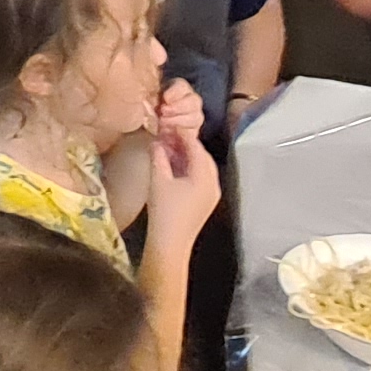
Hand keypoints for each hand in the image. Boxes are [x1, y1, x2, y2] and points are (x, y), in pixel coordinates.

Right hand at [139, 83, 217, 263]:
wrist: (170, 244)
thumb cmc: (164, 211)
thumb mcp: (158, 180)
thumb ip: (158, 156)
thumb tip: (157, 141)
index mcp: (205, 176)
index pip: (196, 148)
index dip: (182, 135)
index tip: (170, 125)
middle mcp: (213, 184)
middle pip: (203, 157)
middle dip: (187, 145)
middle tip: (169, 135)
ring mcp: (211, 194)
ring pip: (202, 168)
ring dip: (188, 157)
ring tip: (170, 148)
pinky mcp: (205, 203)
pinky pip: (201, 178)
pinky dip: (189, 168)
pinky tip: (175, 167)